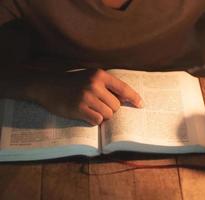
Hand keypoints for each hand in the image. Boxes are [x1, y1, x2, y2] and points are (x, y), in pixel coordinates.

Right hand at [28, 69, 142, 125]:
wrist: (47, 86)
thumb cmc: (72, 83)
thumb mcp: (90, 77)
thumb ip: (106, 85)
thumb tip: (124, 100)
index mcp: (100, 75)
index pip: (123, 88)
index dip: (133, 97)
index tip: (140, 105)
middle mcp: (95, 84)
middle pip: (116, 106)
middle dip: (110, 109)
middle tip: (99, 106)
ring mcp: (86, 97)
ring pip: (107, 115)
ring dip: (102, 116)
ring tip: (90, 109)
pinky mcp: (79, 108)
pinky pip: (97, 121)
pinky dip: (94, 120)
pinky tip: (85, 114)